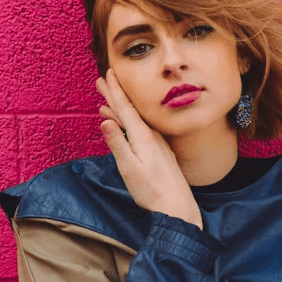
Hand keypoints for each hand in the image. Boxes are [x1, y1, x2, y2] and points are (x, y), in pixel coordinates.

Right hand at [96, 68, 202, 229]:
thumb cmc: (151, 191)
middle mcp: (151, 136)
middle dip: (115, 94)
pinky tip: (124, 125)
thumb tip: (105, 121)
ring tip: (107, 100)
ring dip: (120, 109)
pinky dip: (129, 123)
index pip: (125, 108)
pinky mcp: (159, 152)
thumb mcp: (129, 168)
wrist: (178, 208)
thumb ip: (118, 144)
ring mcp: (157, 143)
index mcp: (143, 137)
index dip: (115, 91)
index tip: (107, 74)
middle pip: (129, 111)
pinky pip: (140, 130)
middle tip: (103, 79)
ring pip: (134, 120)